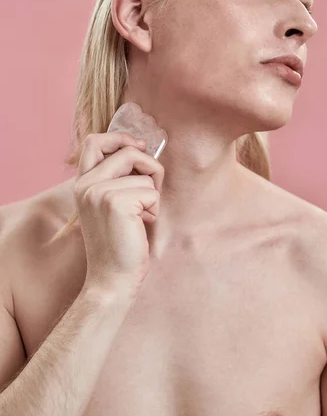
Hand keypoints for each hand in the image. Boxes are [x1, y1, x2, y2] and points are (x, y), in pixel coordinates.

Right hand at [74, 132, 164, 300]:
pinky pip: (152, 192)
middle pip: (128, 151)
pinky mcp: (116, 202)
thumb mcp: (110, 205)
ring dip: (152, 196)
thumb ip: (117, 178)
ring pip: (145, 175)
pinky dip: (154, 209)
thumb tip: (142, 150)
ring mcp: (99, 192)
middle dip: (150, 168)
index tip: (139, 146)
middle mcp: (86, 184)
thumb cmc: (118, 243)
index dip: (120, 137)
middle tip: (150, 193)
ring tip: (140, 218)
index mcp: (82, 183)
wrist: (112, 278)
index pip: (95, 140)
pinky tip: (141, 226)